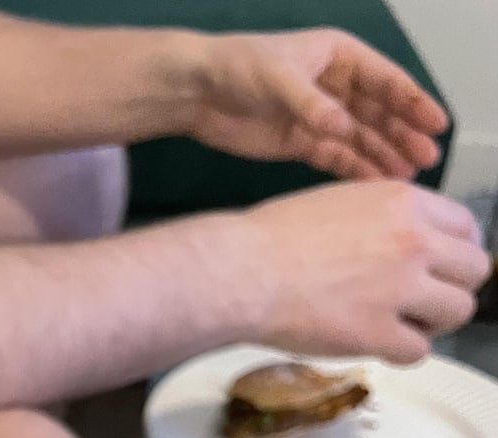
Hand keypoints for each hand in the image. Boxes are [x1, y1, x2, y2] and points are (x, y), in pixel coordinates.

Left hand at [190, 28, 447, 179]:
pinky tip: (373, 184)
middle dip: (403, 135)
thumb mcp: (277, 78)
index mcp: (339, 57)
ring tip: (407, 178)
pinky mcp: (301, 143)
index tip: (436, 123)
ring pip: (361, 138)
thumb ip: (312, 104)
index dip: (413, 101)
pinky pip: (335, 158)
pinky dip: (354, 170)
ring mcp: (319, 116)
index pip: (385, 80)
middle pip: (378, 113)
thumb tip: (343, 128)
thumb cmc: (237, 67)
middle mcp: (335, 86)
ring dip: (383, 156)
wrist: (197, 92)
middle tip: (427, 158)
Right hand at [241, 179, 489, 362]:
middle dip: (451, 288)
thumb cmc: (272, 238)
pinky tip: (376, 344)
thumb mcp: (340, 202)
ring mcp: (400, 289)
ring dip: (433, 323)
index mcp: (404, 202)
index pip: (467, 227)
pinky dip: (401, 352)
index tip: (439, 268)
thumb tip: (394, 241)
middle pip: (474, 270)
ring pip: (458, 311)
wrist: (243, 272)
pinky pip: (419, 352)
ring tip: (400, 325)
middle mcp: (413, 241)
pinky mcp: (378, 333)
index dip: (456, 252)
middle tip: (422, 302)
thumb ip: (381, 219)